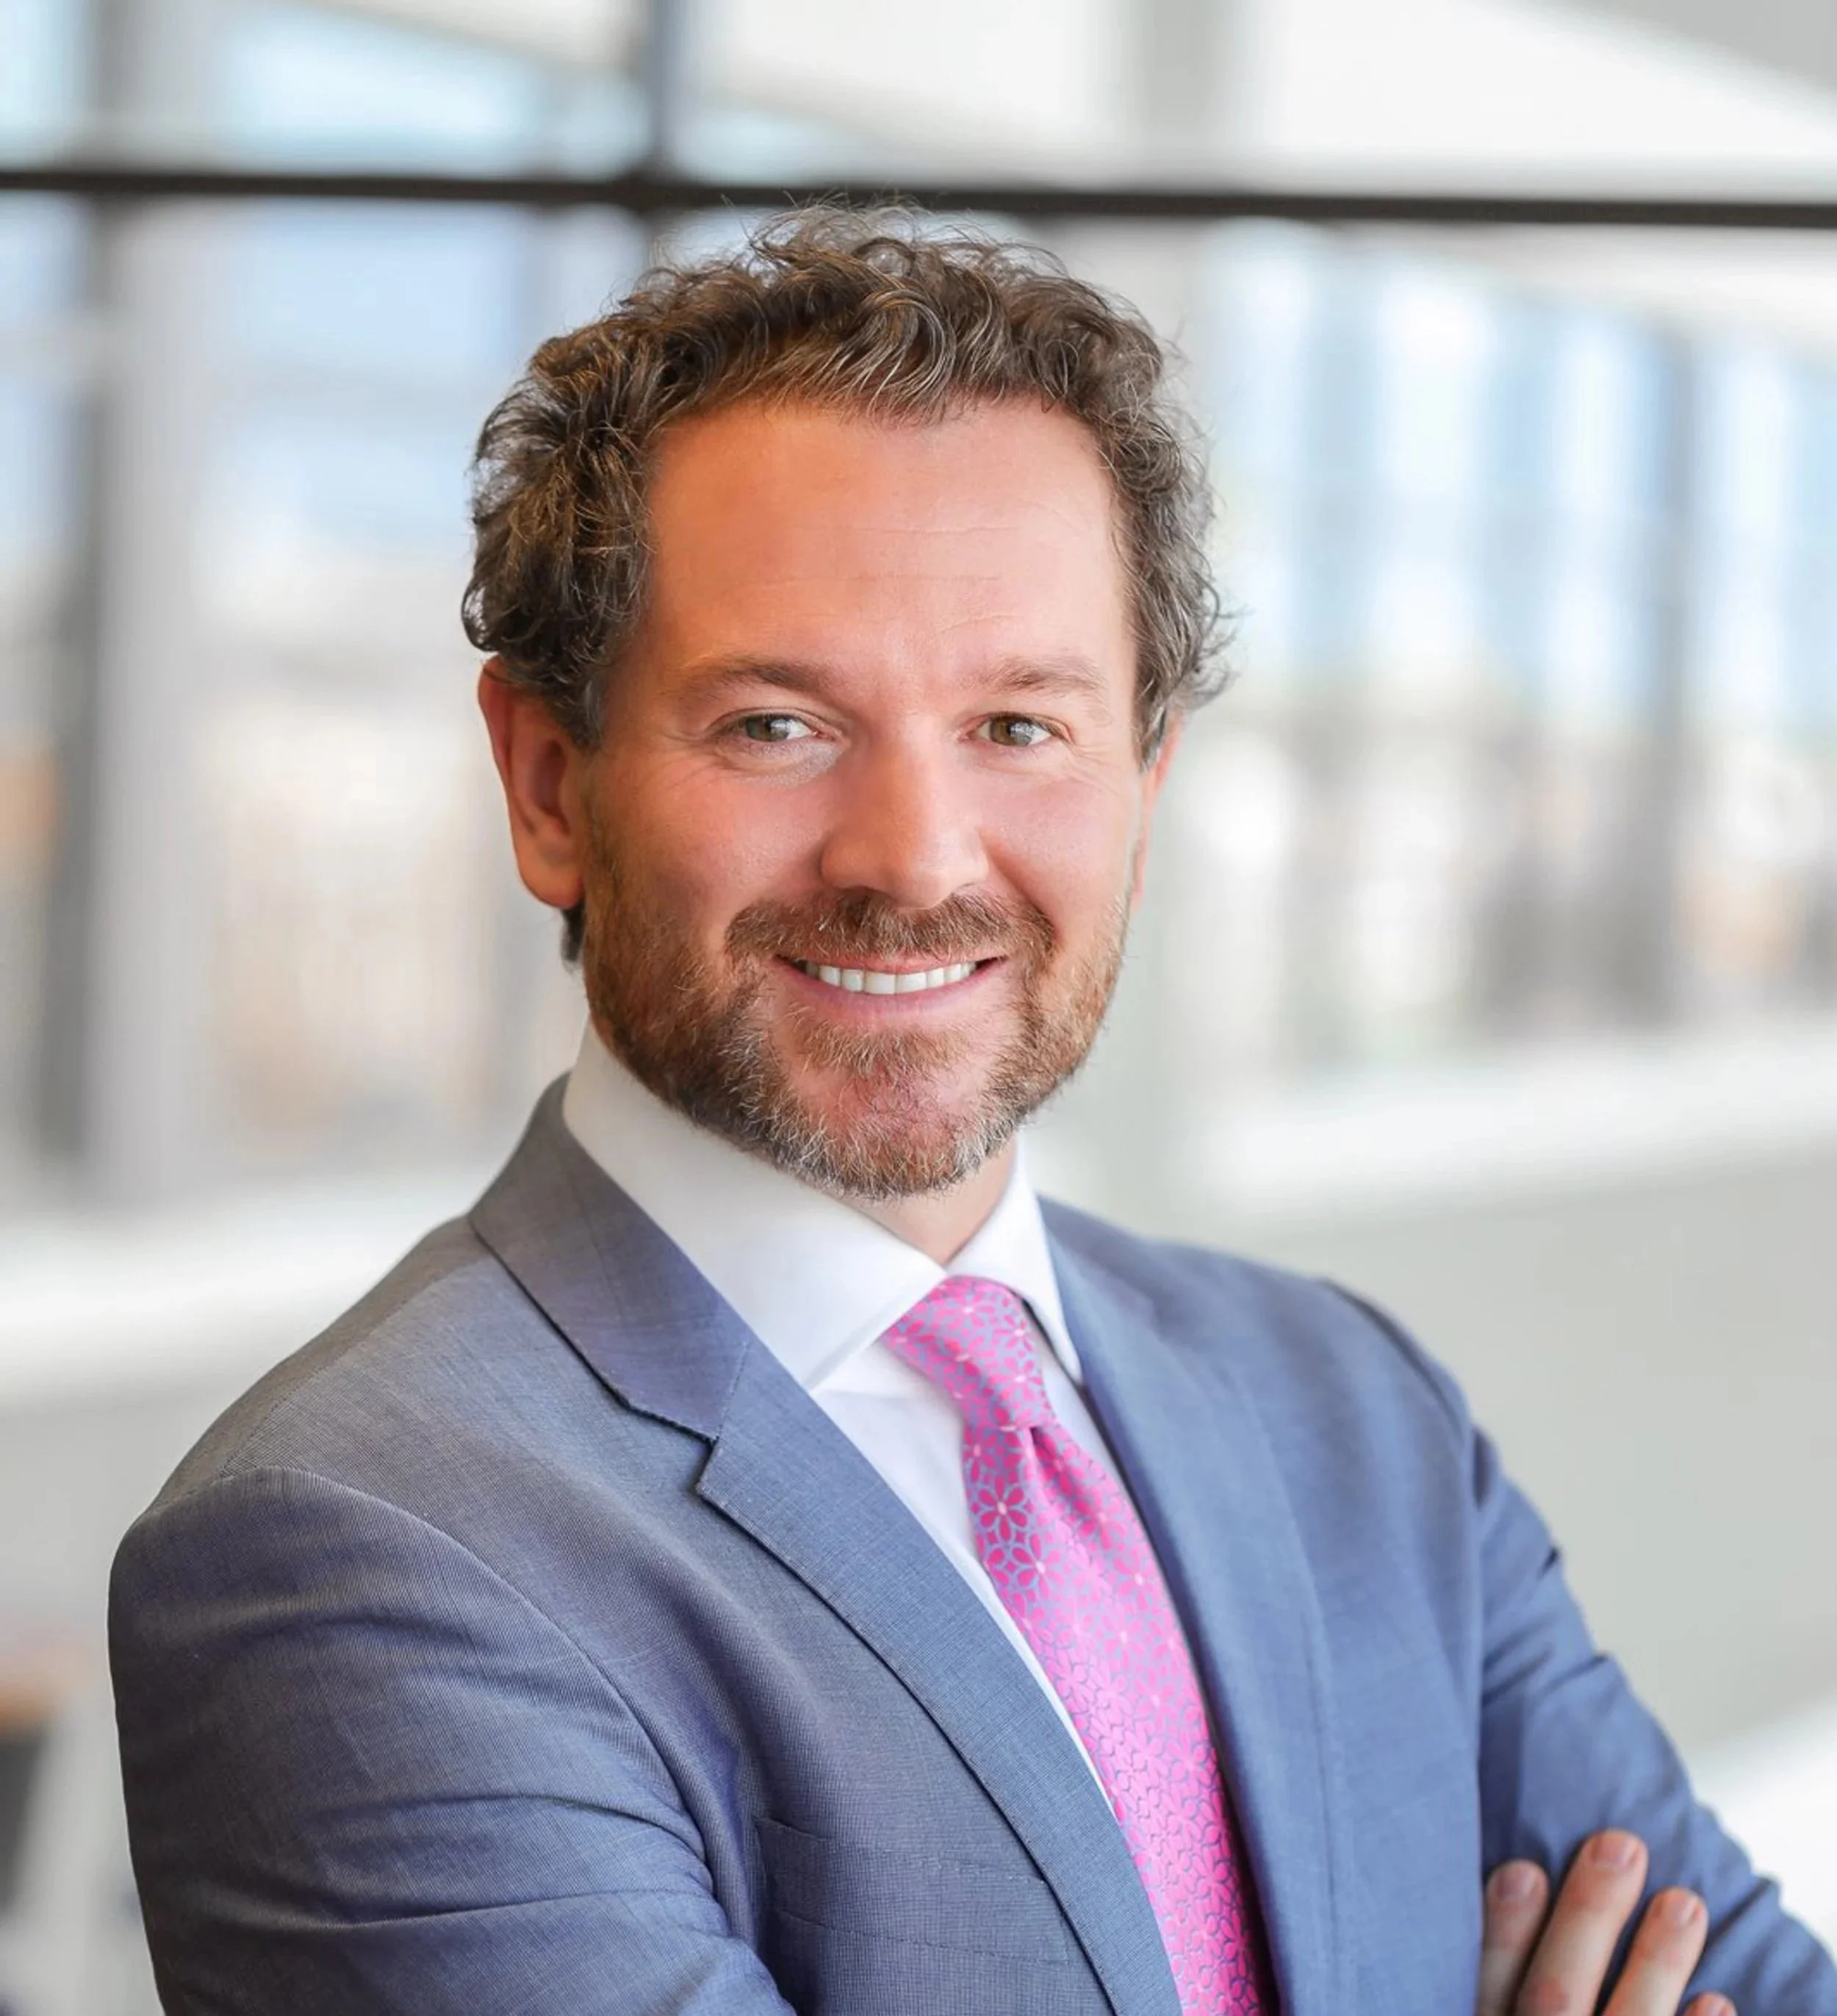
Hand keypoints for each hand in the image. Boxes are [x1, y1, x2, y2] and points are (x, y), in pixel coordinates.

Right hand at [1477, 1829, 1732, 2015]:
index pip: (1486, 1987)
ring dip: (1657, 1964)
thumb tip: (1508, 1873)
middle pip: (1554, 1998)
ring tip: (1685, 1904)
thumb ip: (1496, 1976)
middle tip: (1620, 1848)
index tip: (1525, 1869)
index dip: (1504, 1932)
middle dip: (1587, 1920)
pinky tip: (1715, 1999)